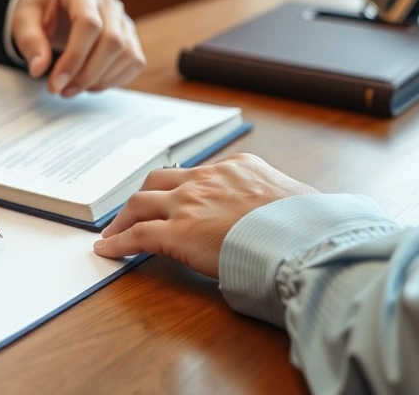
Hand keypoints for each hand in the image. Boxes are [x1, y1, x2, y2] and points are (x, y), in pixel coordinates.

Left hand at [11, 0, 145, 96]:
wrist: (54, 9)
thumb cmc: (39, 14)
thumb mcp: (23, 21)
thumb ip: (30, 42)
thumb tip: (38, 68)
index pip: (88, 24)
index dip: (74, 58)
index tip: (56, 83)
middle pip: (112, 41)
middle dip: (87, 74)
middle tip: (63, 91)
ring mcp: (122, 16)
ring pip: (126, 53)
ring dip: (100, 80)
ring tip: (73, 88)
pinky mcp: (130, 35)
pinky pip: (134, 61)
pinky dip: (114, 79)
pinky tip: (91, 84)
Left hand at [92, 154, 317, 277]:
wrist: (305, 238)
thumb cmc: (311, 226)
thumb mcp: (298, 201)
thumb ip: (280, 204)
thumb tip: (292, 220)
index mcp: (238, 167)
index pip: (199, 175)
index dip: (181, 190)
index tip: (174, 200)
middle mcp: (208, 179)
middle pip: (160, 181)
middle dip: (143, 196)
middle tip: (133, 212)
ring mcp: (189, 204)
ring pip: (141, 203)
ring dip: (123, 218)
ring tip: (113, 232)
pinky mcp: (177, 232)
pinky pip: (137, 235)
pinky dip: (118, 242)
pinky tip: (108, 251)